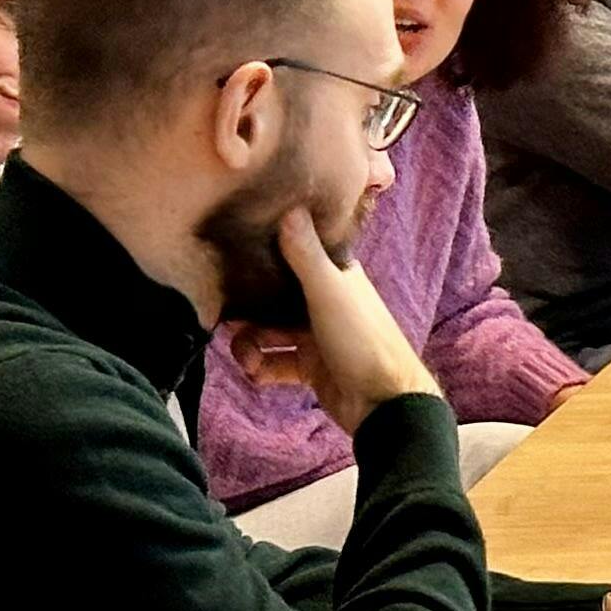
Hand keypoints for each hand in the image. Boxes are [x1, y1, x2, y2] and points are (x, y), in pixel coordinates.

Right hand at [250, 208, 436, 430]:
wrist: (382, 402)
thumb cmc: (360, 339)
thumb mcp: (329, 292)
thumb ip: (307, 254)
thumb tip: (290, 207)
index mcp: (337, 277)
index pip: (297, 258)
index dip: (267, 259)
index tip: (234, 264)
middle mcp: (326, 302)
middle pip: (274, 299)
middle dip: (248, 312)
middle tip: (228, 323)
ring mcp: (318, 336)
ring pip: (270, 333)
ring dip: (250, 345)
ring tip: (245, 359)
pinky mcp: (311, 367)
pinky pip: (276, 362)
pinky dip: (263, 367)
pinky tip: (256, 374)